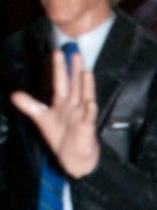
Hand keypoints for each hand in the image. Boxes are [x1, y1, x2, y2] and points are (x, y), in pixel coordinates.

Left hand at [11, 48, 99, 176]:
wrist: (74, 156)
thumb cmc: (61, 136)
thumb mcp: (42, 118)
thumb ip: (29, 105)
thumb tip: (14, 94)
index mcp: (63, 102)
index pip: (61, 82)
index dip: (59, 68)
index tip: (58, 53)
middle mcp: (74, 106)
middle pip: (75, 85)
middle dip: (75, 70)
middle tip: (76, 54)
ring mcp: (82, 115)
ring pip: (85, 97)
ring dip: (86, 86)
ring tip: (86, 73)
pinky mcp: (86, 128)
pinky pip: (89, 118)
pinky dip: (89, 111)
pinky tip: (90, 104)